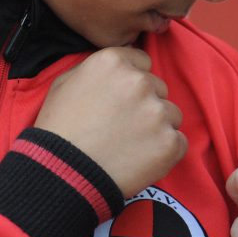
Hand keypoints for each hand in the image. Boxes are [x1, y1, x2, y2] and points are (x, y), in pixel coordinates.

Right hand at [35, 47, 186, 196]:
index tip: (121, 100)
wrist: (62, 175)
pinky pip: (178, 142)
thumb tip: (124, 60)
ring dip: (157, 128)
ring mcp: (158, 112)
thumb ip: (97, 68)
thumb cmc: (58, 131)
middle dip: (145, 105)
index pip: (143, 62)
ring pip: (171, 115)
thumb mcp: (64, 84)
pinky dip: (165, 151)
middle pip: (159, 88)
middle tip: (121, 127)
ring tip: (129, 146)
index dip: (132, 83)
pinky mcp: (170, 141)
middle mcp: (140, 82)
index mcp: (114, 63)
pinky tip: (140, 160)